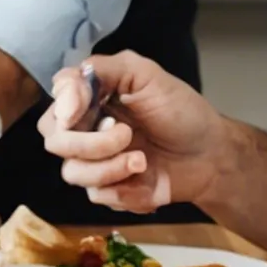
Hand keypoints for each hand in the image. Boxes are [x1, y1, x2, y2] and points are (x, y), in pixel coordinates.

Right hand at [38, 51, 230, 211]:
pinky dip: (124, 189)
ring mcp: (96, 165)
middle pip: (56, 143)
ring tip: (143, 161)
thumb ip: (101, 70)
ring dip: (109, 168)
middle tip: (127, 135)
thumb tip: (61, 98)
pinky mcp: (111, 192)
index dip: (63, 111)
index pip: (54, 107)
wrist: (212, 154)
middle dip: (91, 143)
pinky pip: (98, 196)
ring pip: (73, 173)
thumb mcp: (144, 74)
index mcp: (89, 103)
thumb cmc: (180, 111)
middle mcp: (85, 133)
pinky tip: (146, 178)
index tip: (84, 110)